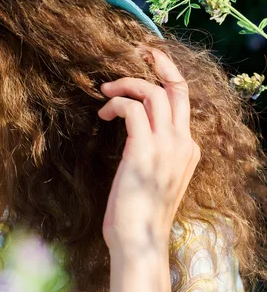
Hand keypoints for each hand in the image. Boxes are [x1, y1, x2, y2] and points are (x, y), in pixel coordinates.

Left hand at [98, 48, 200, 253]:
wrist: (138, 241)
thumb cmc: (137, 212)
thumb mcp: (151, 177)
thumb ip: (151, 152)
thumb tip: (132, 132)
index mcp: (187, 148)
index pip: (180, 102)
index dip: (163, 79)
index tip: (144, 66)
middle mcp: (183, 142)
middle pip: (178, 87)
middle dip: (159, 62)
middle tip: (137, 50)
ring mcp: (167, 146)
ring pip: (153, 92)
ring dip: (126, 83)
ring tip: (105, 89)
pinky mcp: (144, 150)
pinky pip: (132, 108)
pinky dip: (116, 103)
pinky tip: (103, 114)